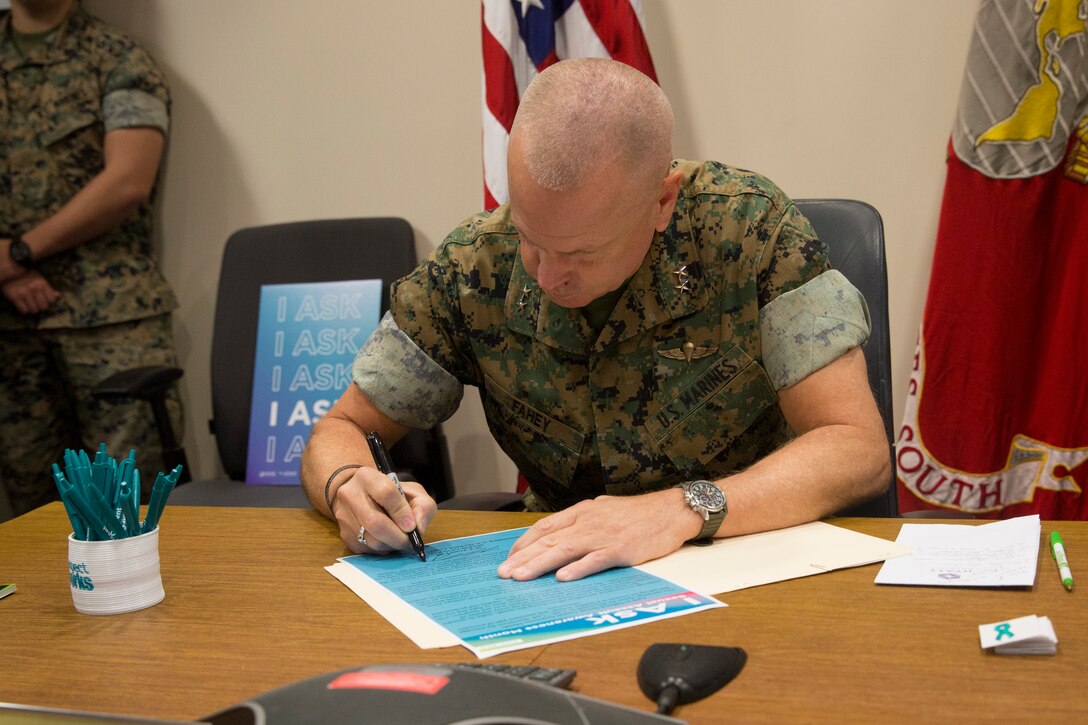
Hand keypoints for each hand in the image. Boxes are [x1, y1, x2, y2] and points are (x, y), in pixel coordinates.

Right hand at [2, 271, 59, 313]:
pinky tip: (23, 305)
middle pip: (43, 307)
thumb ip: (49, 288)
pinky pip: (24, 310)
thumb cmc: (27, 277)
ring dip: (32, 309)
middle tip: (36, 304)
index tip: (44, 300)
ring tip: (29, 304)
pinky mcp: (15, 297)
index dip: (48, 301)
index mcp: (42, 283)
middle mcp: (34, 288)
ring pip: (34, 310)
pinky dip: (24, 310)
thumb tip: (58, 295)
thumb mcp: (39, 279)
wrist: (10, 273)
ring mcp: (24, 292)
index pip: (51, 300)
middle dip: (40, 307)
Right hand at [331, 466, 436, 554]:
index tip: (412, 526)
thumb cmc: (391, 493)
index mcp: (367, 477)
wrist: (362, 495)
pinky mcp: (344, 534)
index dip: (402, 513)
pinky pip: (366, 549)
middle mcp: (350, 494)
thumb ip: (422, 506)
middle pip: (375, 522)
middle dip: (397, 537)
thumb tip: (418, 528)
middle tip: (409, 542)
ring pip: (370, 540)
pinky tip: (388, 542)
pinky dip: (382, 549)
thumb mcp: (412, 491)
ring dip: (391, 545)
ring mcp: (344, 515)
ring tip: (400, 540)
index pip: (386, 494)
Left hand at [497, 490, 700, 581]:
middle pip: (548, 540)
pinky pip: (595, 559)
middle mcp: (588, 522)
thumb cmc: (640, 513)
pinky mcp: (621, 549)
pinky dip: (577, 569)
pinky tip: (562, 578)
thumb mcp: (604, 510)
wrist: (672, 511)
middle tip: (503, 573)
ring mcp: (604, 535)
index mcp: (582, 512)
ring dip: (540, 565)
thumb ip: (581, 523)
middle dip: (523, 558)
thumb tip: (559, 536)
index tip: (509, 557)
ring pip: (564, 550)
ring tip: (521, 578)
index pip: (545, 526)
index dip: (524, 543)